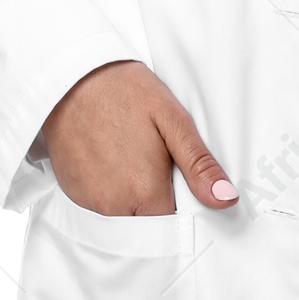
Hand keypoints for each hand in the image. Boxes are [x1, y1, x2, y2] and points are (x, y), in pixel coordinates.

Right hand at [41, 59, 238, 214]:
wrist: (72, 76)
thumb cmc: (125, 90)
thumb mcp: (172, 119)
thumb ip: (199, 165)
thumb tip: (227, 200)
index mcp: (144, 192)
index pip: (174, 223)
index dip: (182, 203)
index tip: (178, 177)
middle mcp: (113, 207)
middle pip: (147, 222)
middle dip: (156, 200)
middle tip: (155, 159)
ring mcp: (89, 202)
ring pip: (123, 216)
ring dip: (132, 196)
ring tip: (133, 154)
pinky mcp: (72, 193)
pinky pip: (100, 206)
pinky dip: (110, 191)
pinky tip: (112, 158)